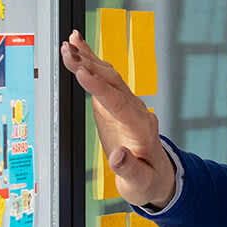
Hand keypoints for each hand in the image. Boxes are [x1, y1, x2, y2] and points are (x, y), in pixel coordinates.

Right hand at [59, 30, 175, 208]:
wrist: (157, 176)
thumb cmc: (148, 181)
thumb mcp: (140, 183)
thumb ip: (129, 170)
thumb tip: (119, 156)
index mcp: (142, 128)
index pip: (119, 103)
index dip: (99, 88)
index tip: (82, 73)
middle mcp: (136, 111)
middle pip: (112, 84)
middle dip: (90, 66)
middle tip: (68, 52)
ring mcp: (127, 104)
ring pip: (108, 76)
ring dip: (89, 59)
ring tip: (69, 44)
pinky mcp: (116, 103)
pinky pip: (104, 78)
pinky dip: (91, 60)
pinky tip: (77, 44)